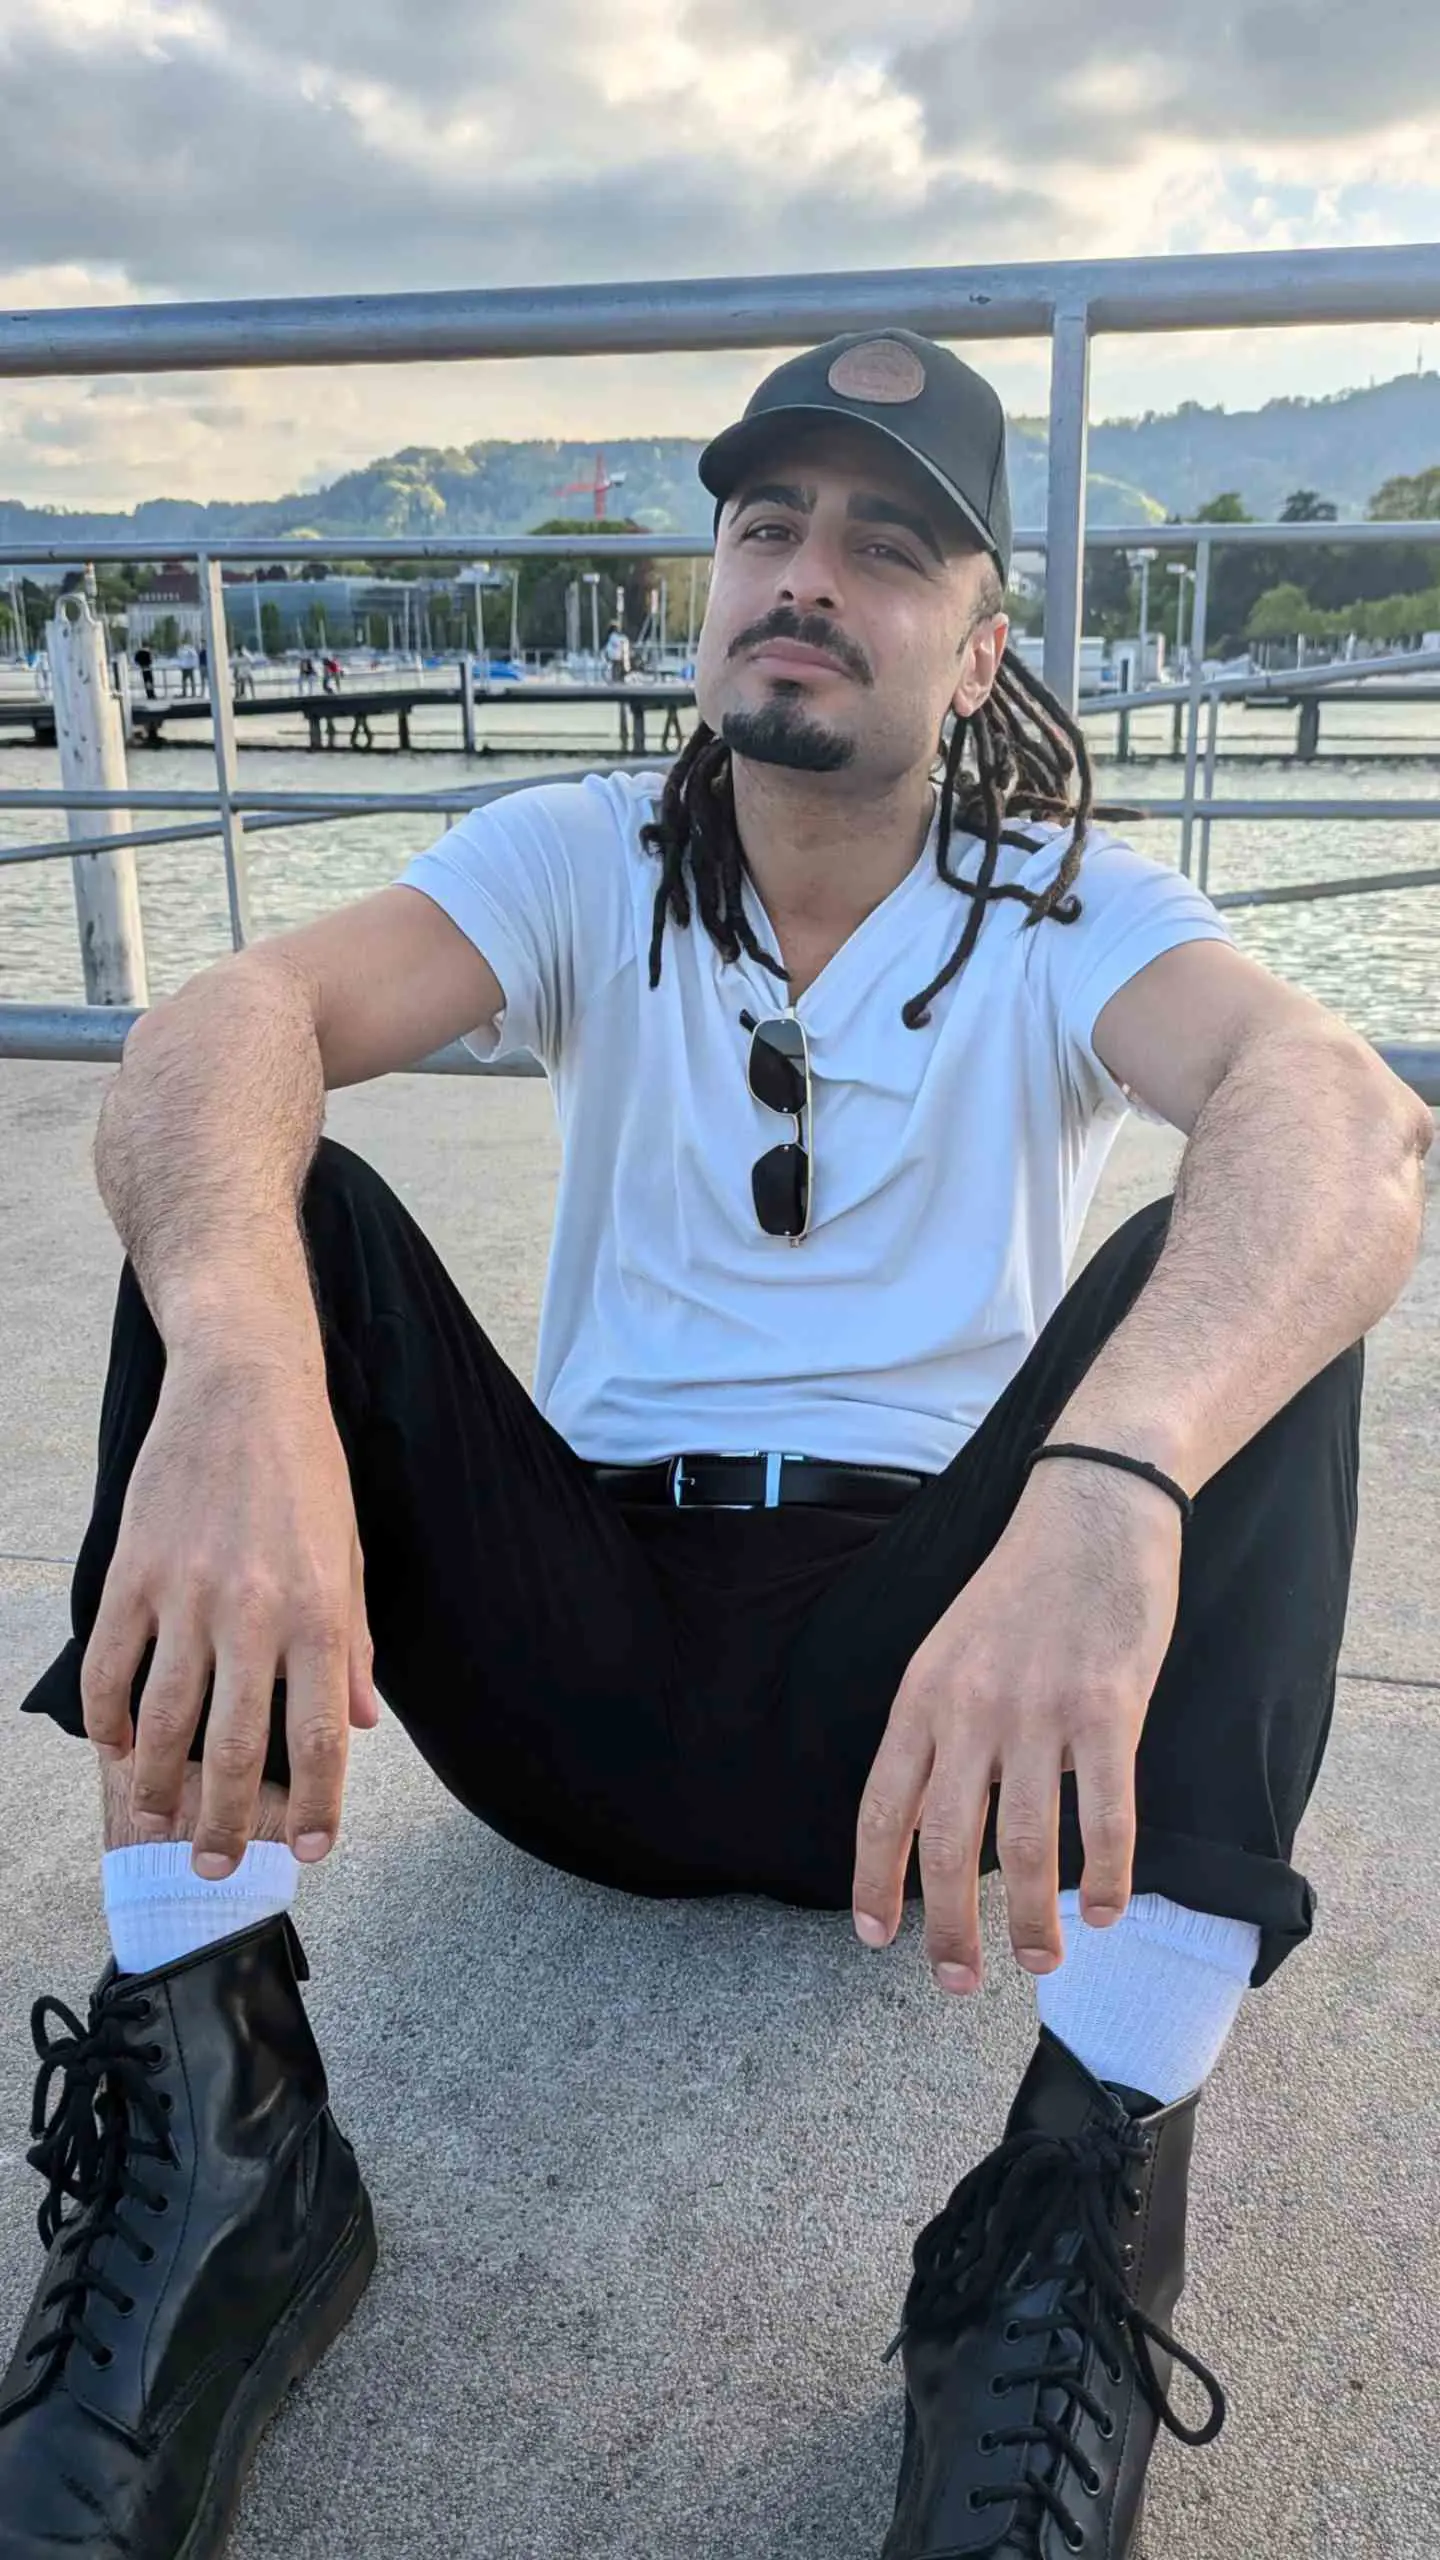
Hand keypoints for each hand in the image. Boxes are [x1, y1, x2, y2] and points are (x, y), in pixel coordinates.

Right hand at [80, 1344, 378, 1876]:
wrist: (245, 1386)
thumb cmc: (308, 1470)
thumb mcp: (350, 1556)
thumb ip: (353, 1647)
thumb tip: (360, 1725)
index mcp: (318, 1613)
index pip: (317, 1738)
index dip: (313, 1806)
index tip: (308, 1849)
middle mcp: (253, 1613)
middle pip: (232, 1749)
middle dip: (222, 1823)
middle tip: (210, 1866)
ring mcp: (186, 1594)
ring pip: (163, 1722)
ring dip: (155, 1788)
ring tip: (155, 1826)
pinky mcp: (134, 1572)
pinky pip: (112, 1664)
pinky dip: (109, 1717)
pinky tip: (117, 1745)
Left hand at [852, 1457, 1183, 1990]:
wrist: (1092, 1510)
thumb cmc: (1025, 1584)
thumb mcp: (953, 1647)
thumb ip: (942, 1727)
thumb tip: (938, 1818)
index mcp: (923, 1695)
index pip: (883, 1807)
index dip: (875, 1881)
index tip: (875, 1937)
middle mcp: (970, 1709)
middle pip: (945, 1843)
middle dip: (948, 1927)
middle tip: (956, 1983)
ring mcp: (1039, 1710)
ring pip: (1024, 1844)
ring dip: (1030, 1918)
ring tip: (1042, 1960)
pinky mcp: (1109, 1708)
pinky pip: (1106, 1814)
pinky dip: (1106, 1873)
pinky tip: (1106, 1909)